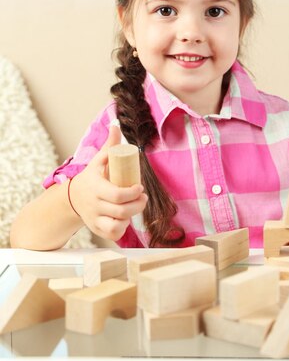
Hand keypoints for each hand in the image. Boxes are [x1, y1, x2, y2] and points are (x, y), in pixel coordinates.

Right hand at [69, 126, 147, 240]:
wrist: (73, 197)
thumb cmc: (92, 177)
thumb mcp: (98, 161)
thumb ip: (109, 146)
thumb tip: (116, 126)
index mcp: (96, 187)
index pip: (117, 195)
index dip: (133, 193)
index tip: (140, 187)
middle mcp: (94, 205)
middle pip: (121, 211)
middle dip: (138, 205)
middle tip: (143, 198)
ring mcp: (94, 219)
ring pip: (116, 225)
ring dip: (130, 217)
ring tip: (135, 207)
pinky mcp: (96, 229)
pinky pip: (112, 234)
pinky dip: (122, 229)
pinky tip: (125, 220)